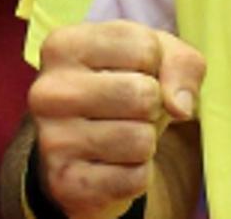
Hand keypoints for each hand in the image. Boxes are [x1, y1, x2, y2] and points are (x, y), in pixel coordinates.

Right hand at [28, 21, 206, 218]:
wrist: (86, 146)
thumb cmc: (126, 83)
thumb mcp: (159, 56)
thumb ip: (182, 65)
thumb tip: (181, 106)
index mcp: (64, 46)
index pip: (145, 48)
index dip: (157, 64)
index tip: (134, 71)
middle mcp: (48, 91)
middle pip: (143, 95)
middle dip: (153, 105)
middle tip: (131, 109)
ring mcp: (51, 140)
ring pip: (140, 140)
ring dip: (145, 141)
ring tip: (121, 133)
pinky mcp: (64, 184)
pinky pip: (134, 178)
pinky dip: (137, 173)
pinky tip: (112, 163)